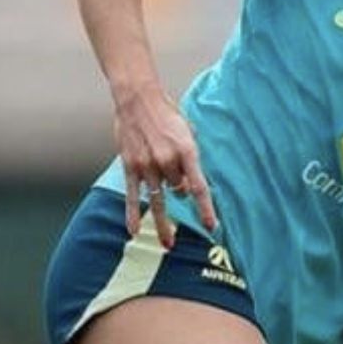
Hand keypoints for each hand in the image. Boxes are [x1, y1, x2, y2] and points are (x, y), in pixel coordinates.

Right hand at [113, 82, 215, 245]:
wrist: (138, 99)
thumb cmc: (166, 114)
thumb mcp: (188, 131)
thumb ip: (190, 158)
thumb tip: (188, 185)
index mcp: (187, 150)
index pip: (199, 187)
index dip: (206, 209)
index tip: (212, 227)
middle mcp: (168, 160)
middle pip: (178, 190)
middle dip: (179, 191)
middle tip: (178, 189)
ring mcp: (147, 165)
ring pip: (158, 199)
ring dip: (163, 223)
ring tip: (168, 244)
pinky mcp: (130, 166)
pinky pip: (133, 195)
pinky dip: (132, 214)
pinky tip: (134, 231)